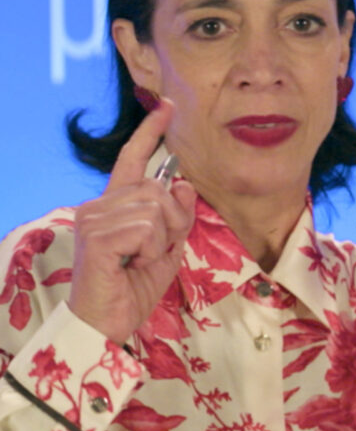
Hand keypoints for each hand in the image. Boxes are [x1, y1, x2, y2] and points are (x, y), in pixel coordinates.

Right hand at [69, 100, 196, 343]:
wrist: (109, 323)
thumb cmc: (133, 288)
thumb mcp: (168, 249)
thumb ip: (179, 217)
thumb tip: (185, 182)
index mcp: (116, 206)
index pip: (133, 160)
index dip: (151, 132)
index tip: (167, 106)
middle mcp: (99, 205)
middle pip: (158, 188)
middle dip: (173, 221)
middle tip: (156, 251)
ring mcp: (94, 219)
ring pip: (156, 207)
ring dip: (162, 239)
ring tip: (141, 260)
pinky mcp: (97, 236)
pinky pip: (147, 228)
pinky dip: (152, 249)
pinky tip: (134, 264)